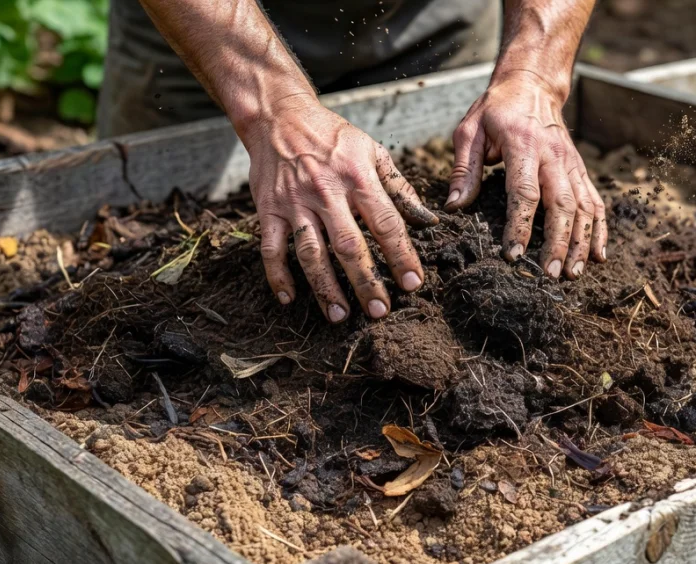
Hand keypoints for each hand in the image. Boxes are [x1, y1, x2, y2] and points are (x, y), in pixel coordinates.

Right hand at [244, 96, 437, 322]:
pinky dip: (278, 275)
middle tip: (379, 311)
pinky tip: (289, 299)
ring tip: (340, 315)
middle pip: (349, 245)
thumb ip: (399, 187)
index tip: (413, 283)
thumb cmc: (332, 136)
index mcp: (358, 178)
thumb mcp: (372, 151)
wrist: (280, 116)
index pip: (386, 223)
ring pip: (311, 253)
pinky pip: (271, 248)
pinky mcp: (268, 209)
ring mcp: (295, 203)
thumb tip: (427, 219)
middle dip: (366, 281)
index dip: (401, 256)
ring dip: (325, 287)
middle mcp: (326, 192)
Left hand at [445, 72, 606, 278]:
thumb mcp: (470, 130)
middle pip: (561, 205)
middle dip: (558, 243)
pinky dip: (599, 230)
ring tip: (572, 274)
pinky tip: (598, 256)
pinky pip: (595, 202)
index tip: (514, 254)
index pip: (524, 192)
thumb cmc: (496, 110)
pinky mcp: (580, 170)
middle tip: (549, 275)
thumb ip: (463, 169)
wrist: (532, 84)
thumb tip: (454, 206)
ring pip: (583, 208)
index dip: (520, 225)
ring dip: (580, 243)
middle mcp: (553, 157)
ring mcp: (571, 164)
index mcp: (523, 146)